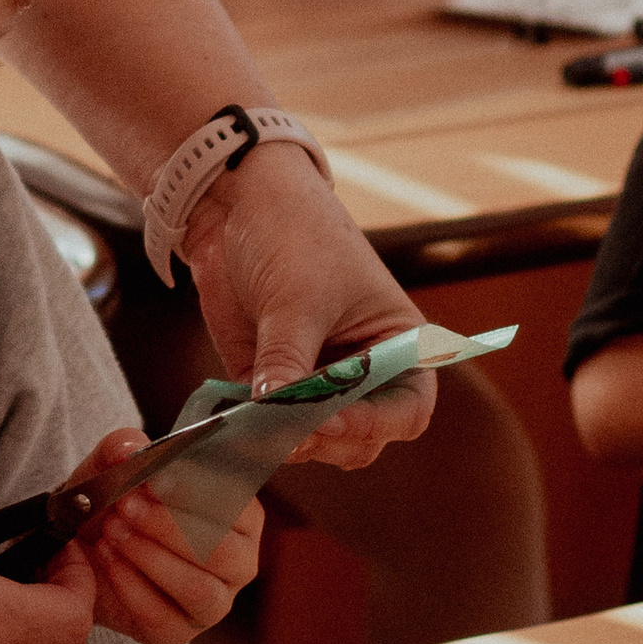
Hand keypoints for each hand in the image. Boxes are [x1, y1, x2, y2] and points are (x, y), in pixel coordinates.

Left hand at [48, 430, 265, 642]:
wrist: (80, 551)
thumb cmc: (115, 504)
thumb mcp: (111, 467)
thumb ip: (122, 447)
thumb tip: (130, 449)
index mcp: (240, 516)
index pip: (239, 505)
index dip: (197, 492)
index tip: (154, 478)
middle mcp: (238, 562)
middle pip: (224, 551)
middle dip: (169, 527)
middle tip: (125, 505)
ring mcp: (213, 603)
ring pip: (199, 588)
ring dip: (149, 556)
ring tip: (112, 532)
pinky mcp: (178, 631)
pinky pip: (163, 616)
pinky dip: (130, 585)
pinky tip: (107, 559)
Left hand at [177, 143, 432, 462]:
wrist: (238, 203)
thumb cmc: (293, 235)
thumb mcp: (298, 298)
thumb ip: (287, 359)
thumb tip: (272, 413)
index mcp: (399, 346)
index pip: (407, 410)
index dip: (374, 424)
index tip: (328, 420)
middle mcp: (364, 372)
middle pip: (360, 438)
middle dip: (326, 440)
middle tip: (287, 429)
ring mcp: (317, 381)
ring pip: (314, 440)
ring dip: (287, 439)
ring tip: (257, 421)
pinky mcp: (271, 382)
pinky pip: (268, 423)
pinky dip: (253, 429)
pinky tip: (234, 421)